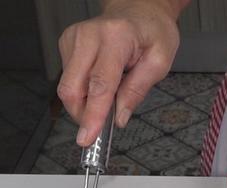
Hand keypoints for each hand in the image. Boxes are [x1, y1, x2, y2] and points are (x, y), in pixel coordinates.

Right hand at [57, 0, 182, 144]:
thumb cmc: (152, 32)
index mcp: (116, 37)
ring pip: (67, 85)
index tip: (88, 136)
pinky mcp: (66, 43)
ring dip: (84, 102)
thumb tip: (119, 116)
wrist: (138, 10)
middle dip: (82, 114)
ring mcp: (74, 37)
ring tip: (108, 95)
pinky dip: (82, 89)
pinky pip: (68, 77)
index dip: (92, 114)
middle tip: (99, 125)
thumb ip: (137, 90)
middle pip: (72, 87)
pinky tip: (98, 81)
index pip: (100, 84)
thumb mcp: (159, 61)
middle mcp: (89, 35)